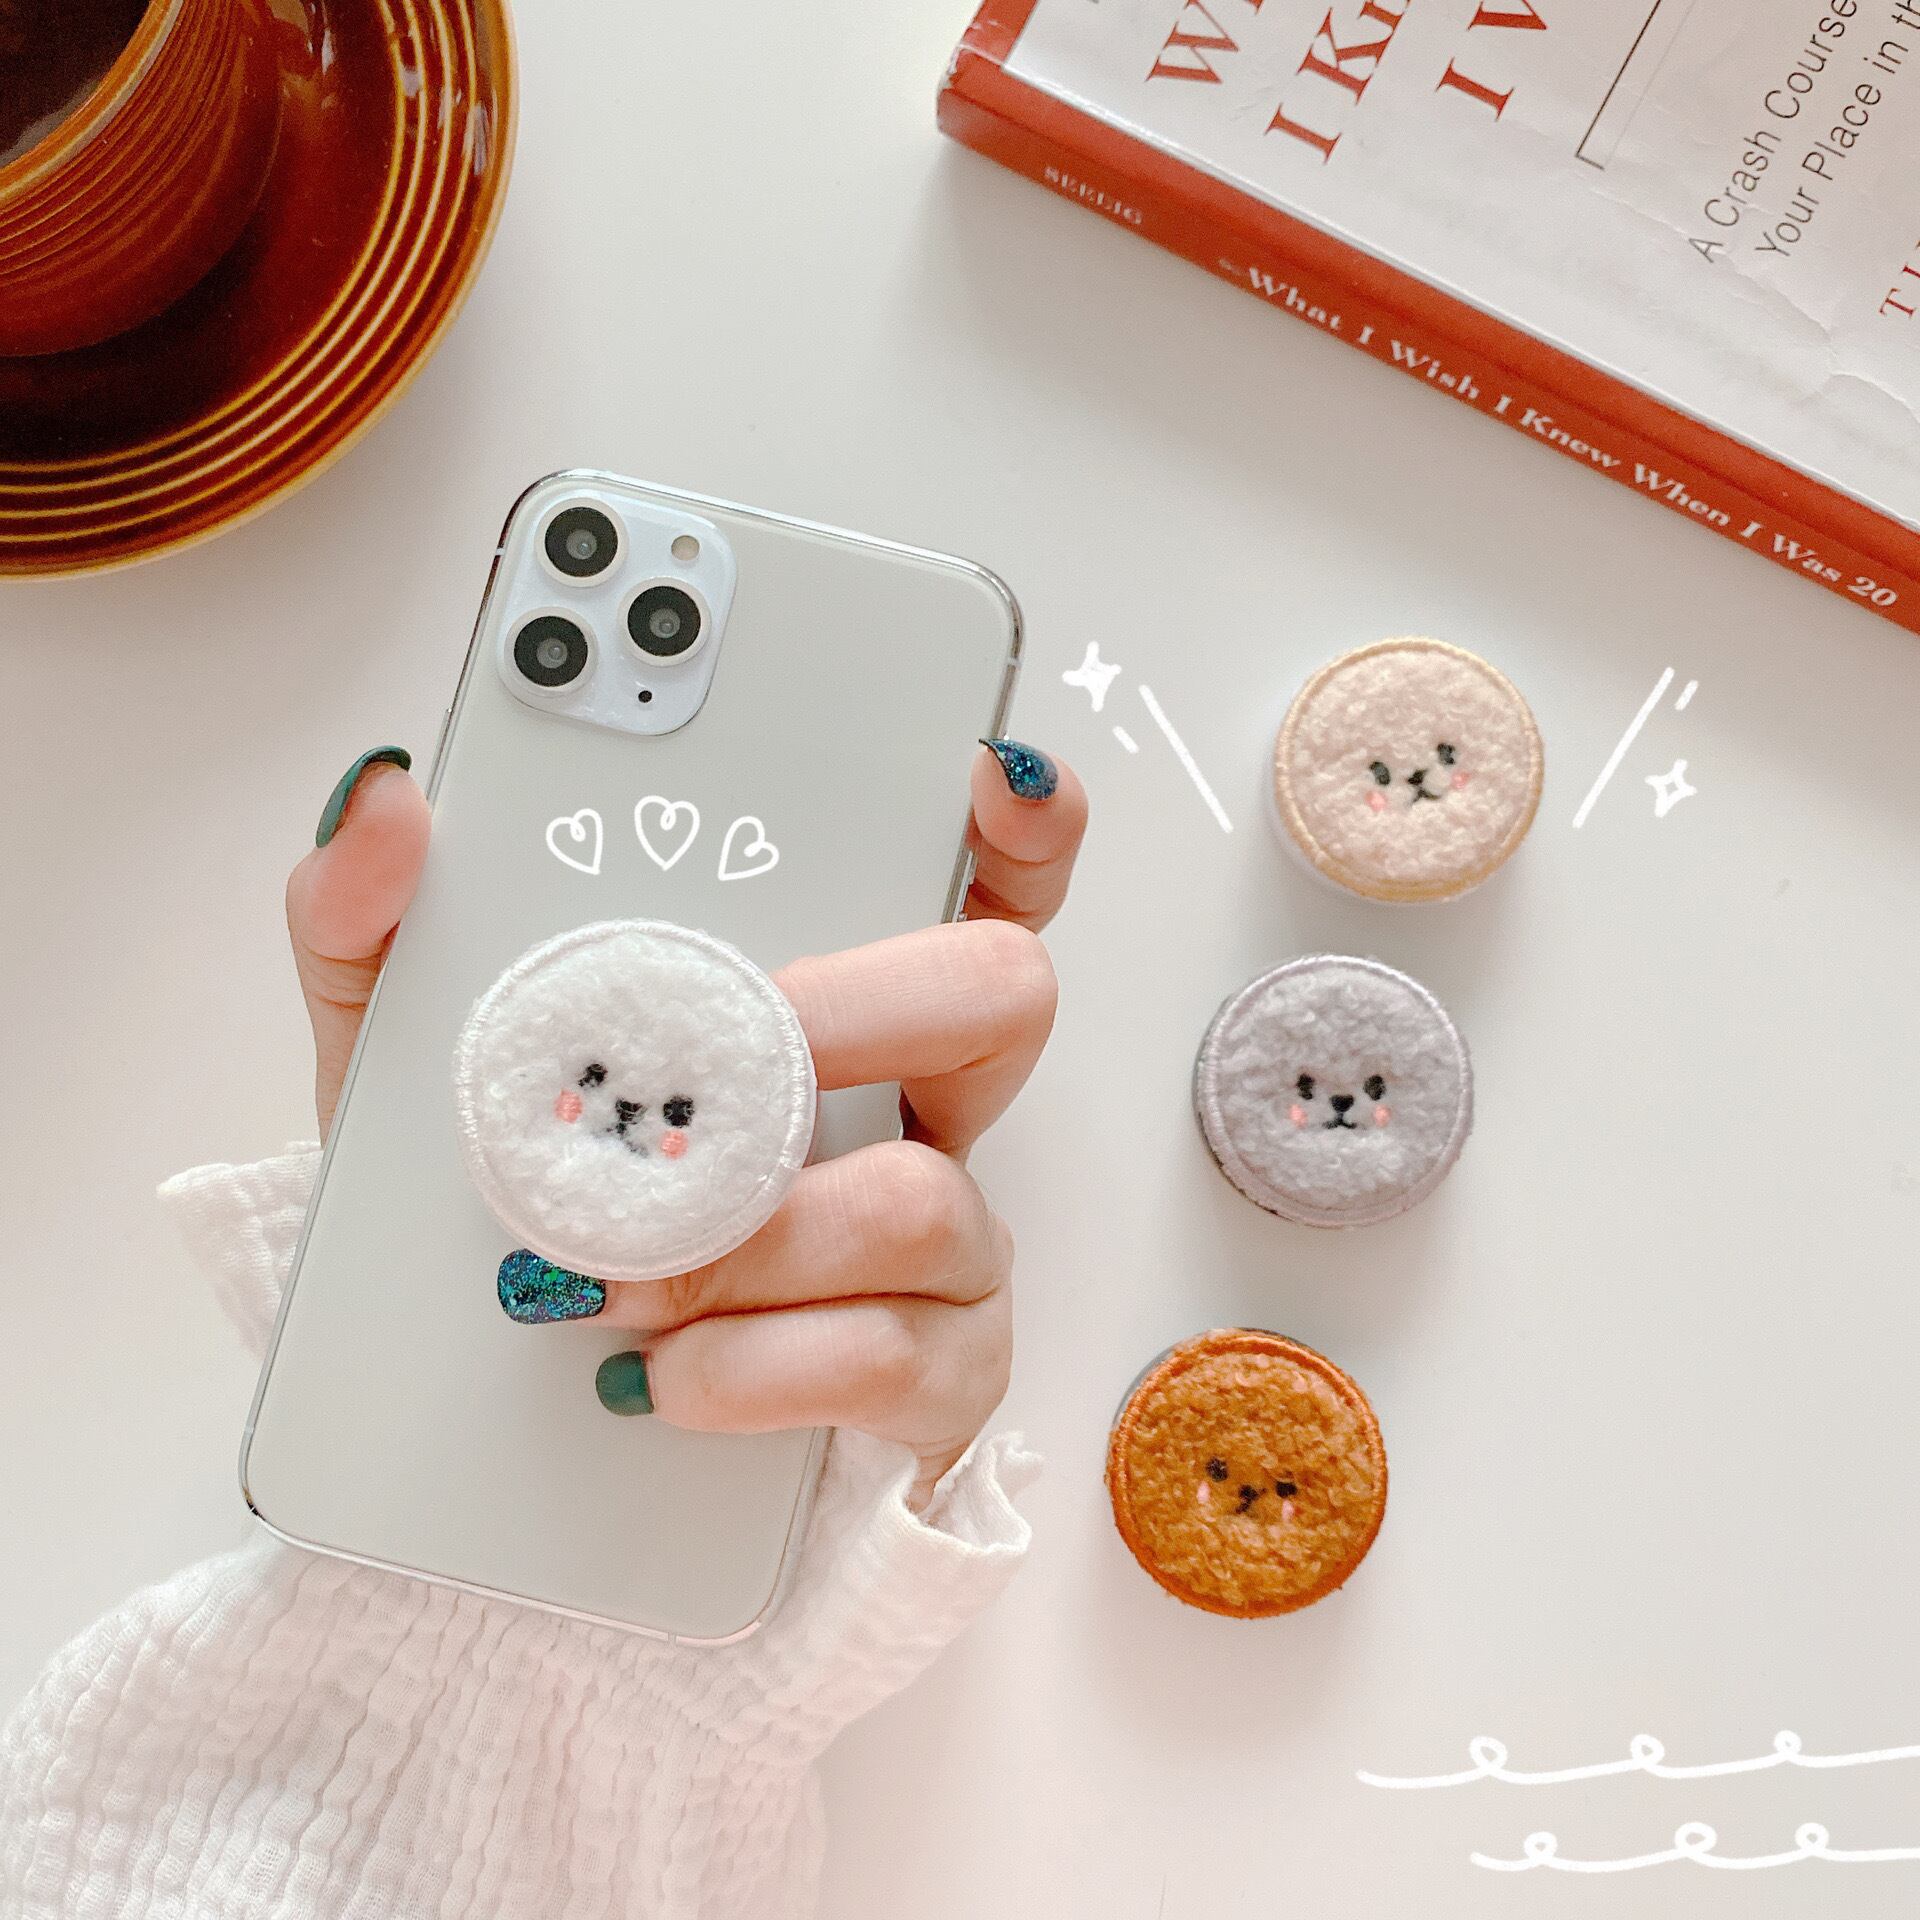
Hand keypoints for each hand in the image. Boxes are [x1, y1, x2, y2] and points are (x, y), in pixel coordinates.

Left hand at [287, 741, 1086, 1503]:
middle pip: (1002, 993)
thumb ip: (373, 916)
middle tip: (730, 1048)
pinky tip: (661, 1372)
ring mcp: (943, 1242)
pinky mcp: (935, 1377)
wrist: (480, 1408)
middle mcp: (912, 1099)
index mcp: (821, 995)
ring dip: (745, 1241)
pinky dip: (752, 1365)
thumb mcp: (402, 1056)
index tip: (983, 774)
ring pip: (924, 1197)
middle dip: (859, 1009)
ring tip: (606, 1274)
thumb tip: (388, 799)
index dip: (1017, 817)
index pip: (974, 873)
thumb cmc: (485, 1201)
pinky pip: (894, 1356)